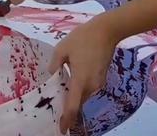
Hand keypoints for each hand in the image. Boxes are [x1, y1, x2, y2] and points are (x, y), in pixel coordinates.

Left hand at [49, 14, 118, 133]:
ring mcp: (98, 83)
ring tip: (61, 95)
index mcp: (80, 80)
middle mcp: (91, 86)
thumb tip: (51, 75)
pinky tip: (72, 83)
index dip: (67, 120)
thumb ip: (54, 64)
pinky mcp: (102, 79)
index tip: (62, 129)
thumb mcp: (62, 48)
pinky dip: (80, 90)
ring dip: (74, 98)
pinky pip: (89, 90)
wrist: (106, 31)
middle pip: (78, 103)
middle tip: (55, 110)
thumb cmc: (82, 38)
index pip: (73, 106)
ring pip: (83, 96)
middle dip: (68, 109)